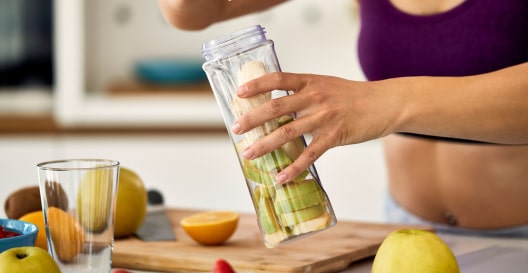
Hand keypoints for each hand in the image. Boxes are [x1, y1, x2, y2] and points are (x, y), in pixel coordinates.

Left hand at [232, 72, 399, 182]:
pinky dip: (294, 167)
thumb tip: (277, 106)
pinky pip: (310, 154)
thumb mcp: (326, 84)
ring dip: (265, 145)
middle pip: (276, 107)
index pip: (277, 79)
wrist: (385, 103)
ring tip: (249, 154)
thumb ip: (304, 92)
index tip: (239, 93)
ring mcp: (324, 117)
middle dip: (252, 119)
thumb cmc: (353, 96)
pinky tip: (281, 177)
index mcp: (310, 81)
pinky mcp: (335, 135)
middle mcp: (315, 97)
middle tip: (236, 129)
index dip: (256, 85)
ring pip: (288, 132)